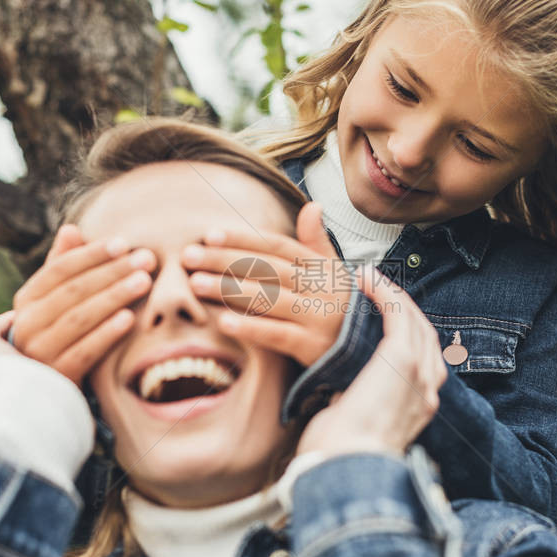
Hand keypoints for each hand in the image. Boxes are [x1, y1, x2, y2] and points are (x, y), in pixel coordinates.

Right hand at [11, 225, 156, 384]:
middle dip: (113, 272)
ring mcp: (41, 352)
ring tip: (145, 281)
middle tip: (146, 259)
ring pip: (80, 318)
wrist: (48, 388)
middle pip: (74, 291)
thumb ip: (62, 266)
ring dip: (115, 296)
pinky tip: (130, 318)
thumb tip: (71, 229)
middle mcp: (28, 324)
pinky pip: (85, 351)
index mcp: (27, 299)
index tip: (124, 243)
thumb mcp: (55, 300)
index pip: (60, 269)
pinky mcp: (59, 376)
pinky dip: (107, 333)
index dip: (93, 254)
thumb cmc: (58, 332)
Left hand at [183, 202, 352, 366]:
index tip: (209, 234)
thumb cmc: (341, 307)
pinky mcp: (313, 346)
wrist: (369, 351)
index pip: (276, 246)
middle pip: (267, 268)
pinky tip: (223, 322)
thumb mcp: (333, 272)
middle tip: (188, 256)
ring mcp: (317, 317)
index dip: (243, 238)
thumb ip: (317, 241)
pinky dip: (251, 327)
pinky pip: (278, 335)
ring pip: (269, 298)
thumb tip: (312, 206)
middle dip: (225, 260)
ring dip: (230, 290)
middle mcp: (319, 287)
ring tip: (195, 284)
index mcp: (319, 267)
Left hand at [295, 269, 446, 457]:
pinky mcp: (402, 360)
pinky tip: (368, 280)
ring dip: (393, 296)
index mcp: (417, 408)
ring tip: (371, 279)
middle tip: (379, 289)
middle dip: (403, 308)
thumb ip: (355, 407)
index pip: (421, 360)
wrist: (345, 466)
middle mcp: (427, 390)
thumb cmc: (338, 456)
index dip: (404, 332)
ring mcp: (419, 375)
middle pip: (425, 335)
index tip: (383, 316)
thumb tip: (340, 395)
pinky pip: (400, 314)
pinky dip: (385, 293)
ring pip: (415, 321)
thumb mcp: (353, 427)